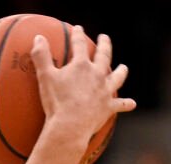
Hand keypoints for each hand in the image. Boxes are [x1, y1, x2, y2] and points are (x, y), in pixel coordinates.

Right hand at [32, 28, 133, 143]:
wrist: (71, 126)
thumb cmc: (56, 102)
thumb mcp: (45, 76)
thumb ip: (41, 56)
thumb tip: (38, 37)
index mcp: (81, 66)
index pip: (79, 45)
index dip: (78, 35)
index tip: (78, 29)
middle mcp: (97, 75)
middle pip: (104, 56)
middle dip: (104, 44)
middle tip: (104, 38)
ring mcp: (105, 91)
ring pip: (117, 78)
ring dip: (121, 72)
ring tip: (123, 68)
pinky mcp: (108, 107)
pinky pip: (120, 105)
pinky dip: (126, 104)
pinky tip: (132, 103)